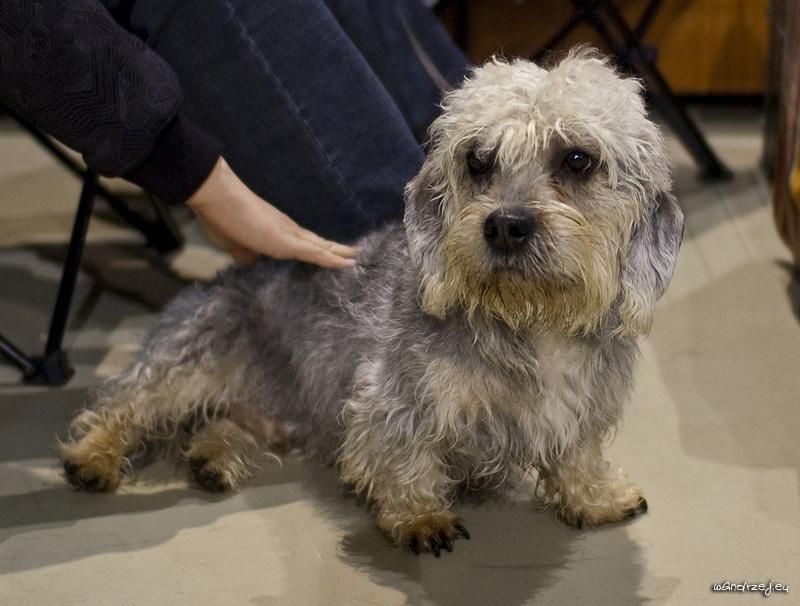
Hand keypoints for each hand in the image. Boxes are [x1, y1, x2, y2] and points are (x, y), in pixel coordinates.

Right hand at [187, 157, 358, 267]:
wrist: (216, 196)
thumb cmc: (222, 217)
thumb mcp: (235, 244)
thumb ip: (247, 254)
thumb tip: (253, 263)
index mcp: (276, 231)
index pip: (302, 242)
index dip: (317, 250)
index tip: (331, 255)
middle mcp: (287, 229)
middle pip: (316, 242)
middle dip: (333, 250)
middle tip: (354, 254)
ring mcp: (289, 233)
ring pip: (320, 246)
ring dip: (337, 253)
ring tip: (356, 258)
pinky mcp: (287, 241)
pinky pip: (315, 253)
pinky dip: (332, 260)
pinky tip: (348, 263)